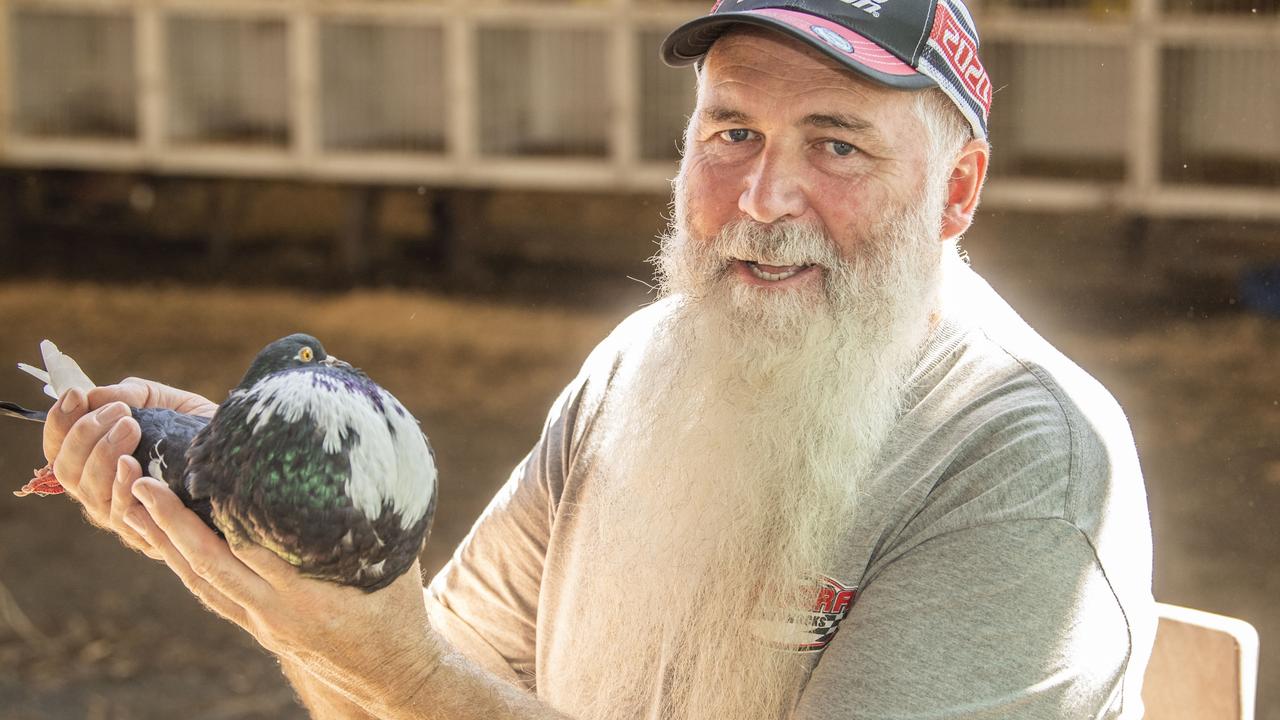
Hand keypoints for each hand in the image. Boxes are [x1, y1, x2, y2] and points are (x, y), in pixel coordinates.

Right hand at [42, 379, 217, 556]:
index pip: (59, 449)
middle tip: (120, 413)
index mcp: (99, 462)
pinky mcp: (151, 537)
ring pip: (91, 494)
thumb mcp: (169, 403)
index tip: (76, 394)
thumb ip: (134, 394)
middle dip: (85, 437)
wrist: (247, 461)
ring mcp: (125, 517)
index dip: (58, 422)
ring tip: (130, 426)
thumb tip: (95, 394)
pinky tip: (133, 465)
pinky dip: (123, 488)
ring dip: (103, 456)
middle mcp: (104, 492)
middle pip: (67, 473)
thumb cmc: (201, 435)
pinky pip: (125, 517)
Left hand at [124, 477, 439, 713]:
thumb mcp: (395, 559)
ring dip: (163, 545)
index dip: (217, 510)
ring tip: (133, 506)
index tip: (195, 470)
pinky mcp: (259, 629)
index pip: (250, 546)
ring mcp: (262, 623)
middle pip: (209, 565)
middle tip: (140, 482)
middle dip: (169, 523)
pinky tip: (167, 543)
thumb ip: (374, 517)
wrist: (393, 672)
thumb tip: (370, 461)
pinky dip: (187, 565)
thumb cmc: (399, 608)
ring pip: (201, 583)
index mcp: (309, 593)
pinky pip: (213, 595)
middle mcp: (276, 611)